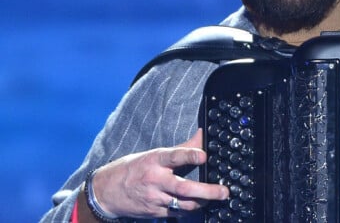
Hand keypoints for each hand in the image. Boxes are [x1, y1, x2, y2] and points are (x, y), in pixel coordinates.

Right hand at [89, 129, 228, 218]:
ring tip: (217, 198)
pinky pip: (177, 213)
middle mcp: (156, 180)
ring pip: (183, 204)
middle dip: (206, 191)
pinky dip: (190, 210)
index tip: (204, 155)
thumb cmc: (133, 168)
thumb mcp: (153, 153)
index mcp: (155, 161)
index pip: (174, 156)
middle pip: (184, 188)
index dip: (190, 155)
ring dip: (202, 202)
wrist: (106, 192)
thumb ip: (181, 148)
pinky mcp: (155, 213)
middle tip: (223, 191)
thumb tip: (202, 136)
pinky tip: (200, 206)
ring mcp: (155, 199)